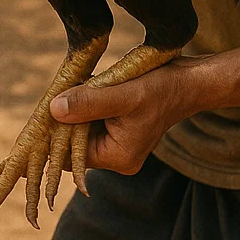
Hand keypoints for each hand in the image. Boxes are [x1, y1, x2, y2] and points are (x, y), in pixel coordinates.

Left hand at [49, 57, 199, 174]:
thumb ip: (89, 102)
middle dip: (70, 115)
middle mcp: (118, 157)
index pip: (73, 152)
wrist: (189, 82)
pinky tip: (96, 84)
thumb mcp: (123, 94)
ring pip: (84, 128)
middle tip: (69, 87)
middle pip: (76, 142)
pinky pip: (95, 120)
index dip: (59, 130)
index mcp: (118, 157)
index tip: (51, 105)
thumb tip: (54, 109)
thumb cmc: (161, 87)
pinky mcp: (121, 129)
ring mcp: (120, 144)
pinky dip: (90, 103)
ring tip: (86, 83)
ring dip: (80, 106)